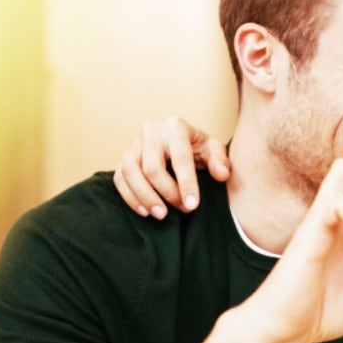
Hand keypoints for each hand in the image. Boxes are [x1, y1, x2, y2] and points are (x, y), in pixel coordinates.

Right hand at [113, 117, 230, 218]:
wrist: (177, 141)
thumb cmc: (197, 147)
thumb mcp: (212, 149)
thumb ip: (220, 160)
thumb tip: (222, 174)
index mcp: (176, 127)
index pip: (180, 158)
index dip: (186, 183)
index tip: (192, 206)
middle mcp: (152, 131)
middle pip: (152, 167)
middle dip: (166, 192)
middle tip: (181, 210)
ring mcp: (134, 144)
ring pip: (131, 172)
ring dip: (144, 197)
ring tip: (160, 215)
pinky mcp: (124, 158)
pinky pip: (120, 178)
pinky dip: (129, 197)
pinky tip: (145, 211)